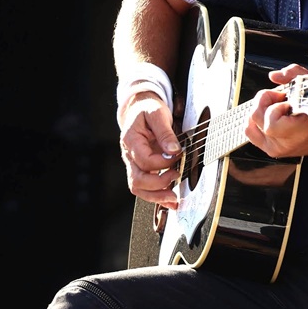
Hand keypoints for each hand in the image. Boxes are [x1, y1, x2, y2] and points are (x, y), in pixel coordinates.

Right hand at [119, 93, 181, 207]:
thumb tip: (174, 150)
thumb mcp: (157, 114)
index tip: (178, 157)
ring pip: (138, 187)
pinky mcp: (140, 168)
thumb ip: (165, 133)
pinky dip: (156, 196)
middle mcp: (129, 155)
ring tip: (173, 198)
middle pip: (137, 179)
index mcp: (131, 140)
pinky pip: (144, 187)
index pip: (144, 160)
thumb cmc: (148, 109)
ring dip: (156, 196)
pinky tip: (169, 200)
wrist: (139, 108)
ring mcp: (133, 164)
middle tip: (176, 177)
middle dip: (158, 184)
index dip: (162, 162)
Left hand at [244, 63, 307, 158]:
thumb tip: (273, 76)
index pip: (271, 123)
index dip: (275, 107)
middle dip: (265, 102)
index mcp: (299, 132)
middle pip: (255, 118)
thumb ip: (294, 75)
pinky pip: (250, 132)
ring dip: (260, 111)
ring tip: (275, 107)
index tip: (288, 102)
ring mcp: (276, 149)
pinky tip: (269, 115)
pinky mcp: (271, 150)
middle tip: (280, 98)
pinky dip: (255, 121)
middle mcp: (285, 143)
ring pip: (249, 125)